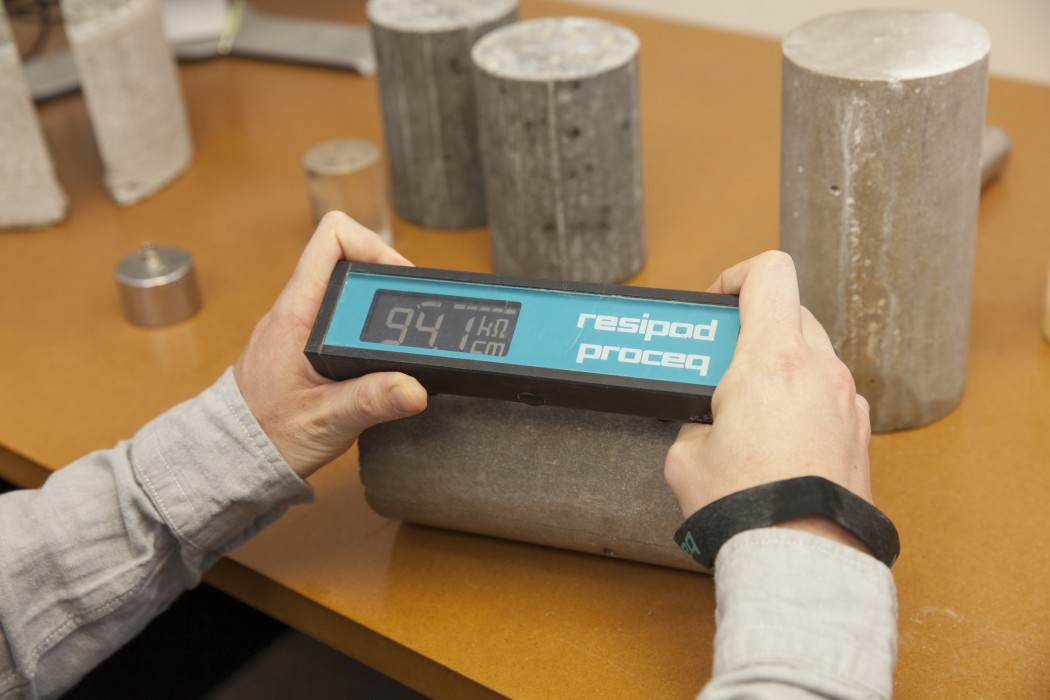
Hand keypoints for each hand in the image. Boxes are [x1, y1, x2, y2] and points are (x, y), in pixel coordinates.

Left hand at [234, 212, 427, 478]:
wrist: (233, 456)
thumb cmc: (267, 436)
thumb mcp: (327, 421)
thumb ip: (372, 401)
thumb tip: (414, 388)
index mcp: (296, 313)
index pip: (331, 239)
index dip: (372, 246)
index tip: (401, 280)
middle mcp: (298, 309)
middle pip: (349, 259)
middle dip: (388, 281)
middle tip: (416, 315)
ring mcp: (301, 324)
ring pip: (348, 289)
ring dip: (380, 305)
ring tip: (404, 334)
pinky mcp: (307, 342)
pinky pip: (342, 315)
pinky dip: (368, 326)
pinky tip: (382, 354)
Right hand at [663, 251, 872, 553]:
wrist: (799, 559)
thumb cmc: (745, 506)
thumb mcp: (687, 455)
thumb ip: (694, 420)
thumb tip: (704, 422)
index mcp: (773, 360)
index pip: (769, 273)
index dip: (736, 276)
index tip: (716, 304)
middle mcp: (819, 370)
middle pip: (790, 311)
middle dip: (752, 329)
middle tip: (720, 364)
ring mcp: (847, 400)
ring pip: (812, 351)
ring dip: (780, 363)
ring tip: (746, 406)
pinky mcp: (860, 432)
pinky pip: (829, 392)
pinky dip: (803, 398)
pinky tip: (778, 436)